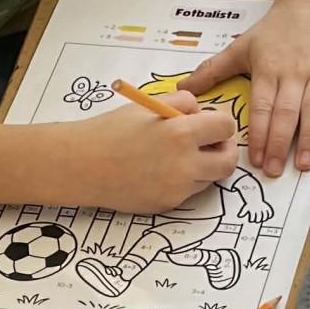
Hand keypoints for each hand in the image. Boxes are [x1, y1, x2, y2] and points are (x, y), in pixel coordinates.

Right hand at [56, 92, 239, 211]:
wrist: (81, 165)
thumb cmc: (110, 130)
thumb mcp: (148, 105)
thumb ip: (182, 103)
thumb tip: (202, 112)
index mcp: (181, 133)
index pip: (226, 127)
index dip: (219, 122)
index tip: (209, 122)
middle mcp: (185, 165)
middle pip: (228, 162)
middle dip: (223, 150)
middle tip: (208, 143)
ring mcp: (177, 189)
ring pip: (210, 178)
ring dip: (203, 165)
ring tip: (176, 155)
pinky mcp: (168, 205)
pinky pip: (188, 192)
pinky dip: (183, 180)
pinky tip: (158, 170)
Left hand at [180, 0, 309, 175]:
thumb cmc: (278, 27)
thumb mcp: (243, 46)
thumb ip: (213, 70)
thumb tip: (182, 89)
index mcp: (269, 69)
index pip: (261, 108)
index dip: (257, 135)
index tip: (253, 160)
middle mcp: (295, 72)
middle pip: (286, 113)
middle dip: (278, 144)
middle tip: (273, 171)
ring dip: (308, 139)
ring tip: (302, 165)